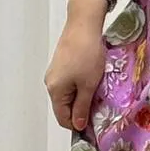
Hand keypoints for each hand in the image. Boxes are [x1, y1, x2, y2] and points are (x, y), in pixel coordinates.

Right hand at [44, 12, 106, 131]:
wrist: (83, 25)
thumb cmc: (87, 55)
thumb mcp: (88, 85)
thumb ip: (82, 107)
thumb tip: (77, 125)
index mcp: (55, 91)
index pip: (63, 118)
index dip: (78, 125)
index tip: (94, 125)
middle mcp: (51, 83)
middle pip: (64, 107)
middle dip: (80, 110)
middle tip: (98, 108)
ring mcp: (55, 74)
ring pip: (68, 95)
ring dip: (81, 98)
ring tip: (96, 92)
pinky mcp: (61, 65)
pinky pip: (69, 84)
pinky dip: (79, 87)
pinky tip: (91, 80)